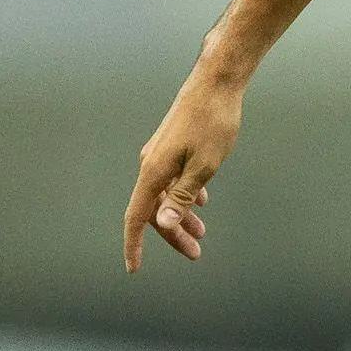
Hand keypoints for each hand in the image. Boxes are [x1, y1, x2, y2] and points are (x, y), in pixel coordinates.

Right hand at [124, 70, 242, 269]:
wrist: (217, 82)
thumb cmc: (214, 123)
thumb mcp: (204, 167)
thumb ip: (182, 197)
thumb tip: (161, 223)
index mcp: (154, 171)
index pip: (137, 217)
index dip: (134, 245)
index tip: (134, 268)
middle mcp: (150, 163)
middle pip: (154, 209)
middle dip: (173, 234)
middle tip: (196, 253)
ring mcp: (160, 154)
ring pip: (165, 194)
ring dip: (181, 215)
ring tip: (202, 233)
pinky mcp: (171, 145)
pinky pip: (172, 179)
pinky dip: (185, 195)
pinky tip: (202, 203)